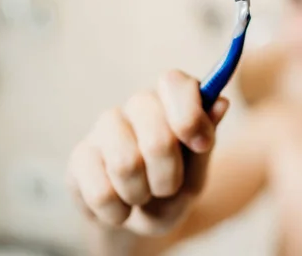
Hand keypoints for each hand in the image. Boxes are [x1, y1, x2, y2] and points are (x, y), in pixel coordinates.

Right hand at [66, 70, 228, 234]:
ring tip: (143, 196)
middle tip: (168, 187)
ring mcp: (105, 127)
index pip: (175, 83)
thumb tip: (221, 103)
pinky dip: (118, 212)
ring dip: (142, 195)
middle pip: (157, 136)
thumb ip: (206, 139)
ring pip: (126, 165)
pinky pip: (101, 191)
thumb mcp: (197, 171)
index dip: (190, 116)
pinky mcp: (79, 156)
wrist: (138, 218)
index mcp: (171, 98)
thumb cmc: (174, 186)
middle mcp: (138, 105)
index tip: (201, 144)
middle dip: (169, 176)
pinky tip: (120, 208)